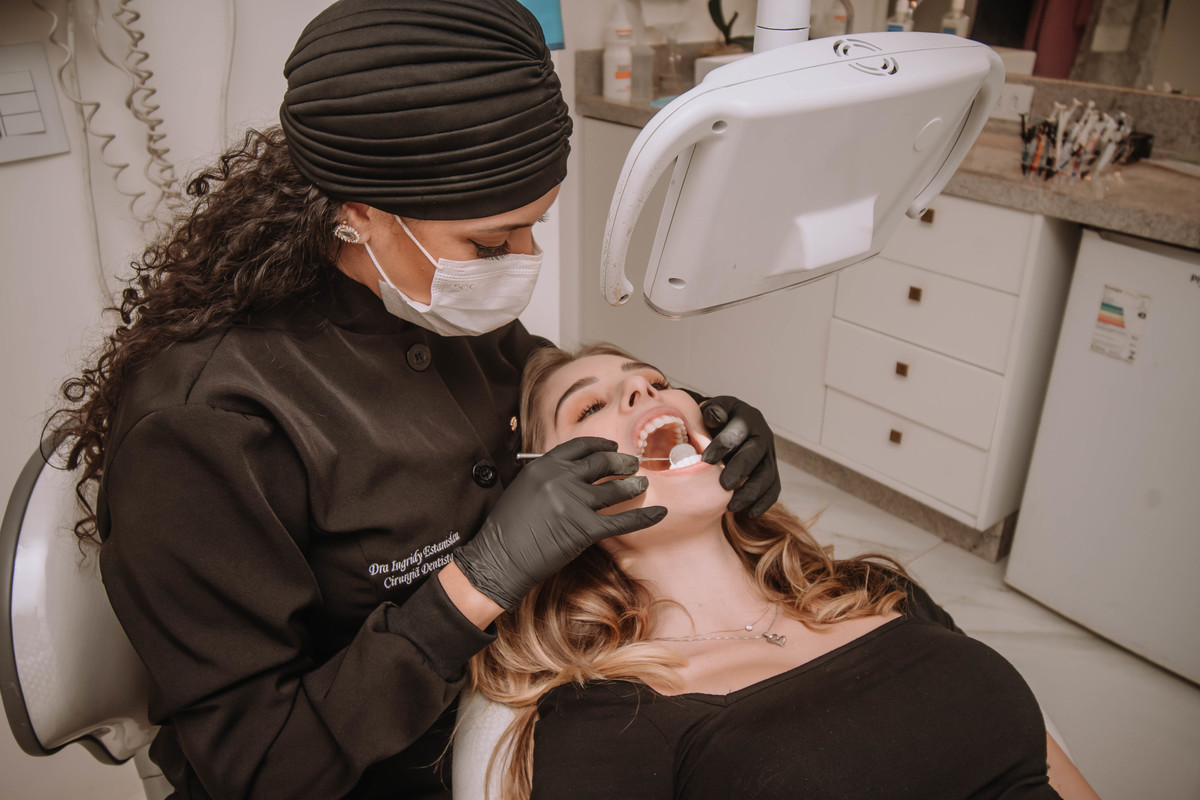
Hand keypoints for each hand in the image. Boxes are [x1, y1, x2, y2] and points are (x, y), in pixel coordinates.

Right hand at [453, 437, 665, 609]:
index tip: (611, 447)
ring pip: (614, 489)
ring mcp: (574, 503)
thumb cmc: (505, 530)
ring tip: (643, 483)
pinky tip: (659, 513)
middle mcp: (560, 478)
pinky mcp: (584, 529)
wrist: (498, 560)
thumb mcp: (522, 490)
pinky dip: (644, 516)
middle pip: (600, 463)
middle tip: (633, 464)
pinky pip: (622, 521)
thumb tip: (573, 474)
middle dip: (621, 462)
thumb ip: (547, 478)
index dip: (599, 445)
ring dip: (633, 485)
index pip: (579, 446)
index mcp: (543, 466)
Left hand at [699, 396, 780, 516]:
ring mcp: (769, 455)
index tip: (706, 460)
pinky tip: (749, 513)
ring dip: (751, 492)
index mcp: (747, 417)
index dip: (723, 445)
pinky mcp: (770, 471)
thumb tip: (713, 417)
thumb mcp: (712, 410)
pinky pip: (773, 488)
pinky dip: (764, 503)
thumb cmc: (714, 420)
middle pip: (755, 454)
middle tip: (723, 486)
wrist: (725, 426)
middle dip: (740, 471)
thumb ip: (712, 412)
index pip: (738, 430)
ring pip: (767, 475)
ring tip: (731, 506)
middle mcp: (762, 435)